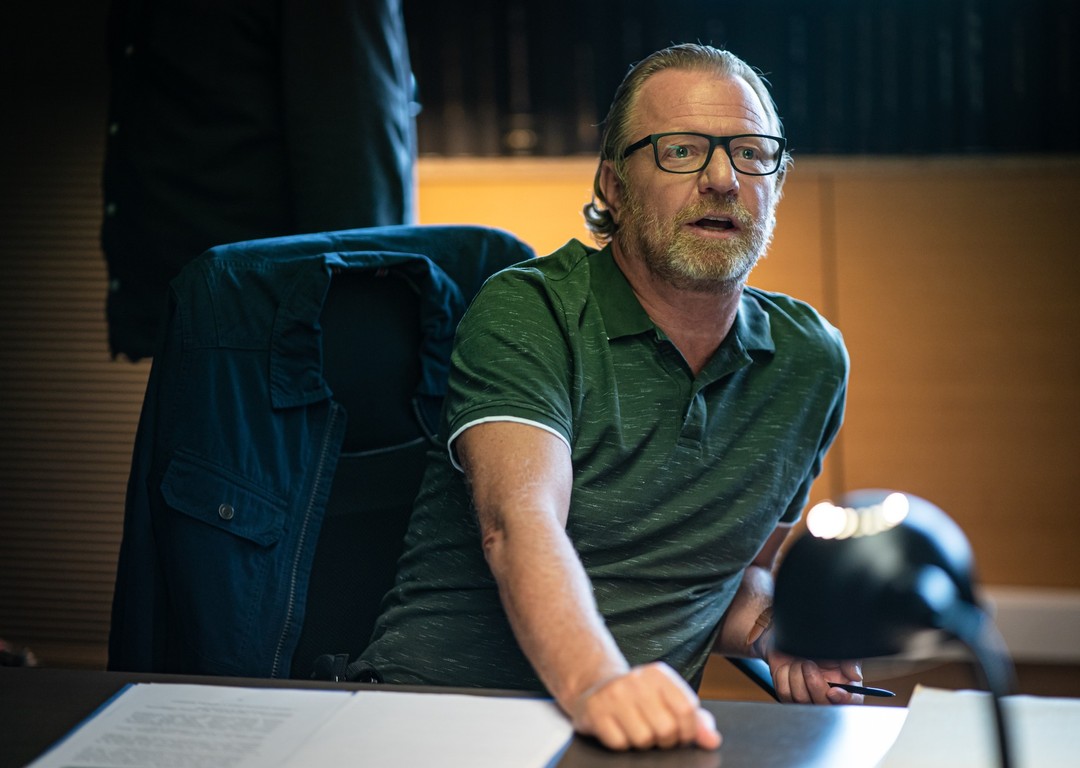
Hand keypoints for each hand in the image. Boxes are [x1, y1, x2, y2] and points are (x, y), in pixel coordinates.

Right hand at [570, 662, 721, 750]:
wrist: (595, 687)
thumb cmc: (639, 698)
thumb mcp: (667, 700)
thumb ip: (695, 719)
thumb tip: (712, 741)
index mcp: (658, 675)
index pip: (686, 709)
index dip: (688, 731)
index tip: (682, 736)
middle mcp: (636, 680)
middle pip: (666, 728)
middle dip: (665, 741)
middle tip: (656, 734)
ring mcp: (613, 694)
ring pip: (643, 739)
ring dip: (643, 743)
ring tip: (636, 730)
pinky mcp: (595, 710)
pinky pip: (619, 743)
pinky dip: (622, 744)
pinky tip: (619, 730)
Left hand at [767, 648, 863, 705]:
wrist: (792, 638)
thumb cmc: (818, 645)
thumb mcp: (838, 650)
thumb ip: (849, 662)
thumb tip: (856, 676)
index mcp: (843, 685)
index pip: (850, 702)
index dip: (842, 700)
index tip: (832, 691)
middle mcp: (825, 695)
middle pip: (822, 704)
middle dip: (814, 683)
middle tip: (808, 664)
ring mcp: (805, 697)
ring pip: (801, 699)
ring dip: (797, 675)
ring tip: (798, 661)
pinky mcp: (787, 695)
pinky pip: (785, 692)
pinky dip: (785, 675)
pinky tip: (788, 666)